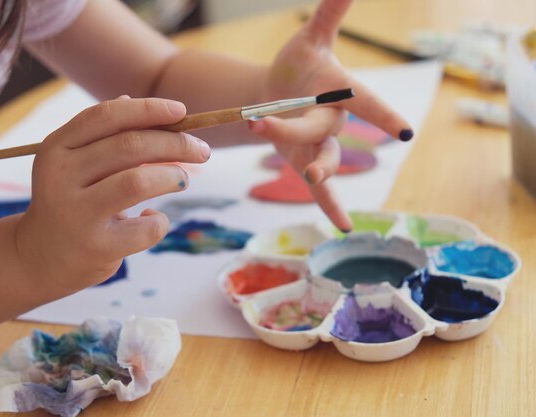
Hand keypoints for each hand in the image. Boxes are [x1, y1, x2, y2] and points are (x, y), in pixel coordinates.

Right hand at [15, 97, 210, 293]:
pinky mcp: (96, 246)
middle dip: (176, 143)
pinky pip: (146, 229)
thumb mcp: (75, 165)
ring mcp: (76, 213)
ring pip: (139, 182)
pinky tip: (153, 220)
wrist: (40, 259)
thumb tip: (133, 99)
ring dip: (173, 177)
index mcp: (56, 148)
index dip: (149, 109)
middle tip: (201, 151)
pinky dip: (160, 222)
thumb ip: (102, 136)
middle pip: (130, 146)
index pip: (106, 116)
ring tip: (183, 180)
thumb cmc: (70, 202)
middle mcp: (60, 177)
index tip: (182, 111)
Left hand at [249, 0, 412, 231]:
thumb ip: (329, 14)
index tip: (403, 131)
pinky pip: (322, 189)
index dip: (383, 116)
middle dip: (291, 126)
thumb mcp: (310, 39)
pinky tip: (343, 226)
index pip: (365, 102)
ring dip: (317, 168)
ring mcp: (321, 144)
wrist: (278, 90)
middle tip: (259, 120)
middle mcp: (335, 121)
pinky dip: (331, 205)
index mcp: (340, 91)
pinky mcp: (305, 161)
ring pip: (322, 158)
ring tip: (313, 177)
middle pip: (321, 129)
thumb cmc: (298, 65)